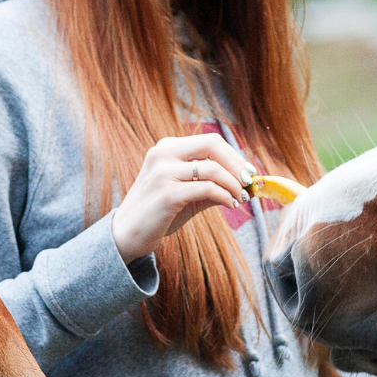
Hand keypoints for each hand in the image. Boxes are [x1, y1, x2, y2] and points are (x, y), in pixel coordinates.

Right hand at [111, 133, 254, 262]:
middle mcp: (163, 154)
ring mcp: (163, 172)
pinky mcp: (167, 193)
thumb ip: (215, 185)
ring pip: (213, 169)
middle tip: (249, 182)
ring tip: (239, 198)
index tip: (248, 171)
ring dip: (233, 185)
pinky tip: (230, 205)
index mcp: (167, 148)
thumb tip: (248, 184)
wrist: (127, 235)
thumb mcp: (189, 194)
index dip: (234, 155)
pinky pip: (207, 189)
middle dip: (237, 164)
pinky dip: (224, 196)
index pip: (210, 141)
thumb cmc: (160, 213)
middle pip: (213, 145)